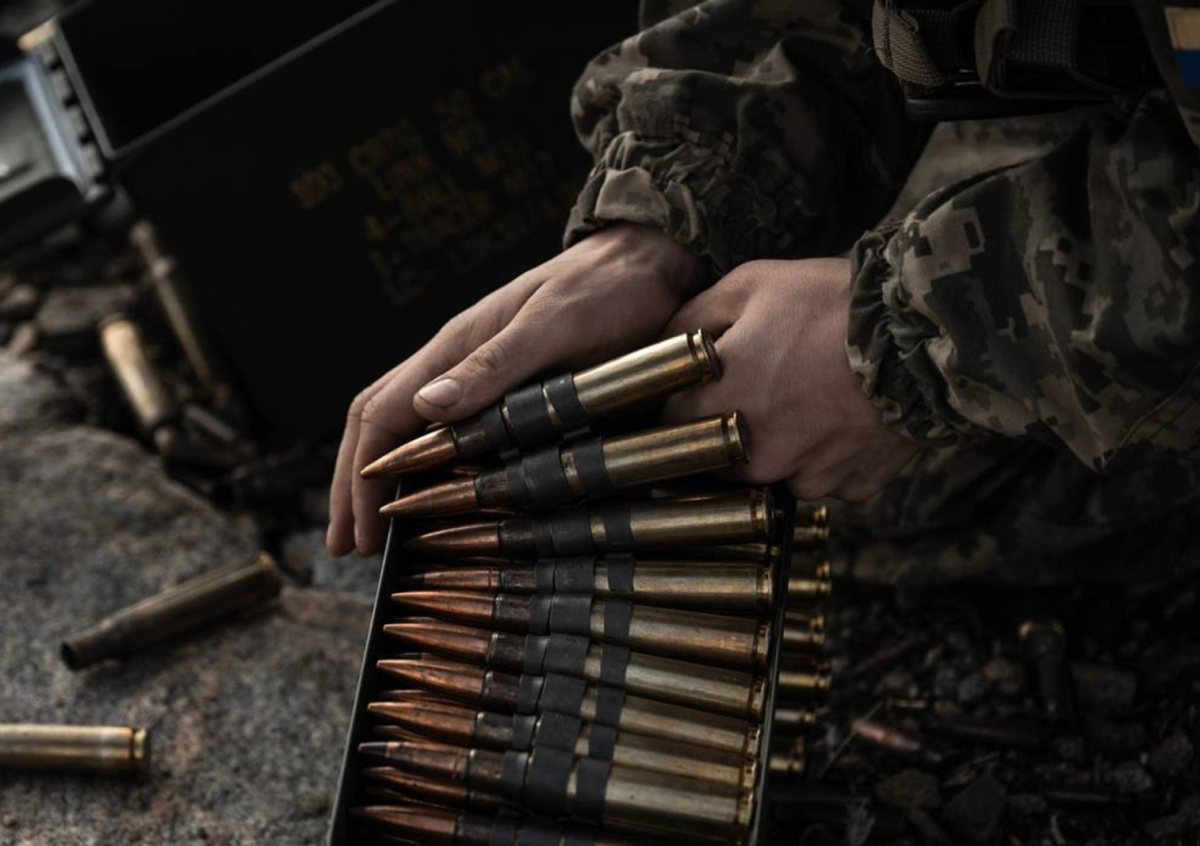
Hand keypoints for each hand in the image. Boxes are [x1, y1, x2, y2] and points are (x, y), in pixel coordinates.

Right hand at [328, 224, 699, 555]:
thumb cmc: (605, 289)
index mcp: (456, 347)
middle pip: (377, 422)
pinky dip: (422, 466)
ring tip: (371, 531)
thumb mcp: (553, 326)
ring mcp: (477, 373)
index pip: (382, 415)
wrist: (646, 260)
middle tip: (345, 545)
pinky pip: (446, 429)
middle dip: (353, 485)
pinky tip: (429, 495)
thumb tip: (426, 406)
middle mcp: (456, 361)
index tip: (360, 533)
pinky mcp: (506, 385)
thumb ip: (493, 365)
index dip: (363, 478)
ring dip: (379, 477)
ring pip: (404, 425)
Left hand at [662, 258, 919, 500]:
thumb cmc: (831, 300)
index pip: (669, 426)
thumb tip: (656, 346)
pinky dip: (828, 456)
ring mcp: (808, 477)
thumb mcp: (750, 286)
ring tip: (809, 398)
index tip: (695, 387)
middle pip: (719, 458)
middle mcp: (759, 455)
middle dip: (728, 428)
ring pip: (774, 473)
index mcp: (723, 406)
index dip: (680, 403)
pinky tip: (843, 417)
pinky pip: (825, 479)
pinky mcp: (852, 487)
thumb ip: (689, 321)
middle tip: (761, 386)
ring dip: (780, 446)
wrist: (926, 330)